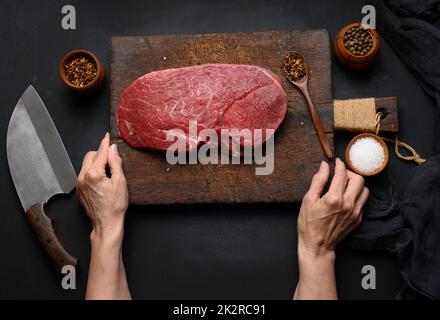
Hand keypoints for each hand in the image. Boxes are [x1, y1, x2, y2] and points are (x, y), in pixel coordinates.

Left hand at [76, 133, 127, 242]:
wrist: (107, 223)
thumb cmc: (115, 207)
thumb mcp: (120, 181)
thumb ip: (115, 162)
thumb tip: (112, 149)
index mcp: (93, 174)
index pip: (100, 153)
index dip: (105, 143)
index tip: (107, 136)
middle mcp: (82, 177)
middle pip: (90, 155)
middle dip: (101, 153)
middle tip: (113, 158)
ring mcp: (79, 184)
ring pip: (86, 164)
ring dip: (97, 162)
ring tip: (109, 171)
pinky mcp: (79, 189)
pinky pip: (85, 173)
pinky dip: (93, 171)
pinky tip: (103, 179)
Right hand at [294, 158, 368, 299]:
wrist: (318, 246)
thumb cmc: (309, 224)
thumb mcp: (308, 200)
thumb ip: (318, 181)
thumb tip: (324, 166)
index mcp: (334, 198)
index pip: (342, 174)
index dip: (339, 165)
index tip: (336, 162)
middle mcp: (348, 204)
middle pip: (358, 179)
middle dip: (350, 173)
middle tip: (340, 174)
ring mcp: (355, 212)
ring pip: (364, 190)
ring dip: (356, 184)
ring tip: (345, 185)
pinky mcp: (358, 219)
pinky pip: (362, 201)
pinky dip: (356, 195)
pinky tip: (345, 197)